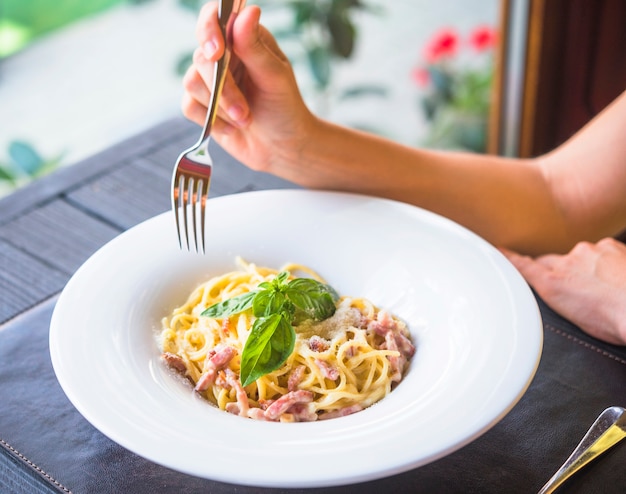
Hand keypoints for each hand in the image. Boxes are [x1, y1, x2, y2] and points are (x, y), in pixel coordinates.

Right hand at [181, 3, 315, 172]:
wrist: (282, 148)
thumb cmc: (285, 110)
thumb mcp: (275, 78)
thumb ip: (255, 48)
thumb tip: (248, 11)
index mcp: (245, 39)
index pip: (215, 17)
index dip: (209, 29)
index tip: (217, 52)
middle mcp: (225, 54)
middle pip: (202, 57)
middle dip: (223, 89)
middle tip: (243, 112)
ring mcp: (211, 79)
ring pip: (192, 82)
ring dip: (220, 108)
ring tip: (244, 120)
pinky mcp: (201, 103)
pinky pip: (188, 105)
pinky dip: (212, 121)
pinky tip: (233, 128)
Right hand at [501, 238, 625, 344]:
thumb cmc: (616, 323)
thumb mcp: (576, 320)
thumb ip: (561, 298)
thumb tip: (561, 293)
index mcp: (553, 282)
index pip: (524, 265)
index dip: (510, 258)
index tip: (498, 250)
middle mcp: (568, 261)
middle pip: (554, 261)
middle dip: (560, 271)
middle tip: (576, 291)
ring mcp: (591, 251)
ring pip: (581, 257)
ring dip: (588, 268)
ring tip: (605, 290)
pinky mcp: (611, 246)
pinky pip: (603, 252)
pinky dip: (608, 263)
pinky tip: (618, 279)